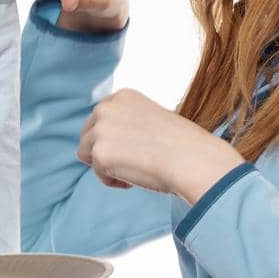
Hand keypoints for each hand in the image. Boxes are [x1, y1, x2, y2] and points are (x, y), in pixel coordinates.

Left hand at [77, 87, 243, 201]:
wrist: (192, 159)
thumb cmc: (182, 145)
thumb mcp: (153, 120)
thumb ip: (130, 123)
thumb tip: (116, 141)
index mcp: (122, 97)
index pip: (101, 117)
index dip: (113, 137)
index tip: (133, 147)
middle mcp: (106, 108)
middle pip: (88, 134)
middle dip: (105, 150)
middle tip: (132, 163)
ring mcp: (100, 129)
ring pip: (86, 153)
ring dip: (107, 166)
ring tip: (134, 171)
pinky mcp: (98, 153)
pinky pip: (97, 173)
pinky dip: (113, 181)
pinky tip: (134, 180)